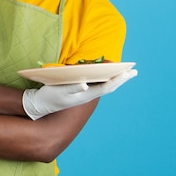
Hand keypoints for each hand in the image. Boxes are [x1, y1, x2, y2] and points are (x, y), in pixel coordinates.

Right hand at [22, 69, 137, 119]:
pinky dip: (103, 76)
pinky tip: (105, 72)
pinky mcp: (78, 89)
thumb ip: (73, 88)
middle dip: (121, 79)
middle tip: (134, 71)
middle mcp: (88, 94)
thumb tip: (85, 85)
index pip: (107, 87)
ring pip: (103, 84)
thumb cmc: (51, 97)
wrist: (41, 104)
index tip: (128, 73)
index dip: (118, 80)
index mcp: (87, 95)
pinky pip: (95, 82)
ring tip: (124, 71)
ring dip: (114, 77)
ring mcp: (84, 92)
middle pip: (109, 85)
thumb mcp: (61, 92)